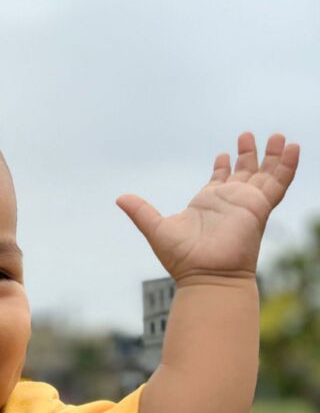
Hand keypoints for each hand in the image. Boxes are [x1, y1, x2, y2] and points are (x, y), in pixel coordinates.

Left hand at [116, 133, 299, 281]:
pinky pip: (278, 183)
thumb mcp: (157, 229)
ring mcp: (246, 204)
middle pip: (244, 172)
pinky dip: (287, 165)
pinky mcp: (259, 207)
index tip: (223, 154)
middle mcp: (229, 203)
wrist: (206, 276)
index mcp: (208, 204)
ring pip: (265, 174)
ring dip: (272, 155)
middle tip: (247, 135)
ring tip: (279, 136)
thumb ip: (141, 212)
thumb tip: (120, 198)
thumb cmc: (183, 260)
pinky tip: (293, 148)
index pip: (219, 180)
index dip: (222, 166)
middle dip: (247, 154)